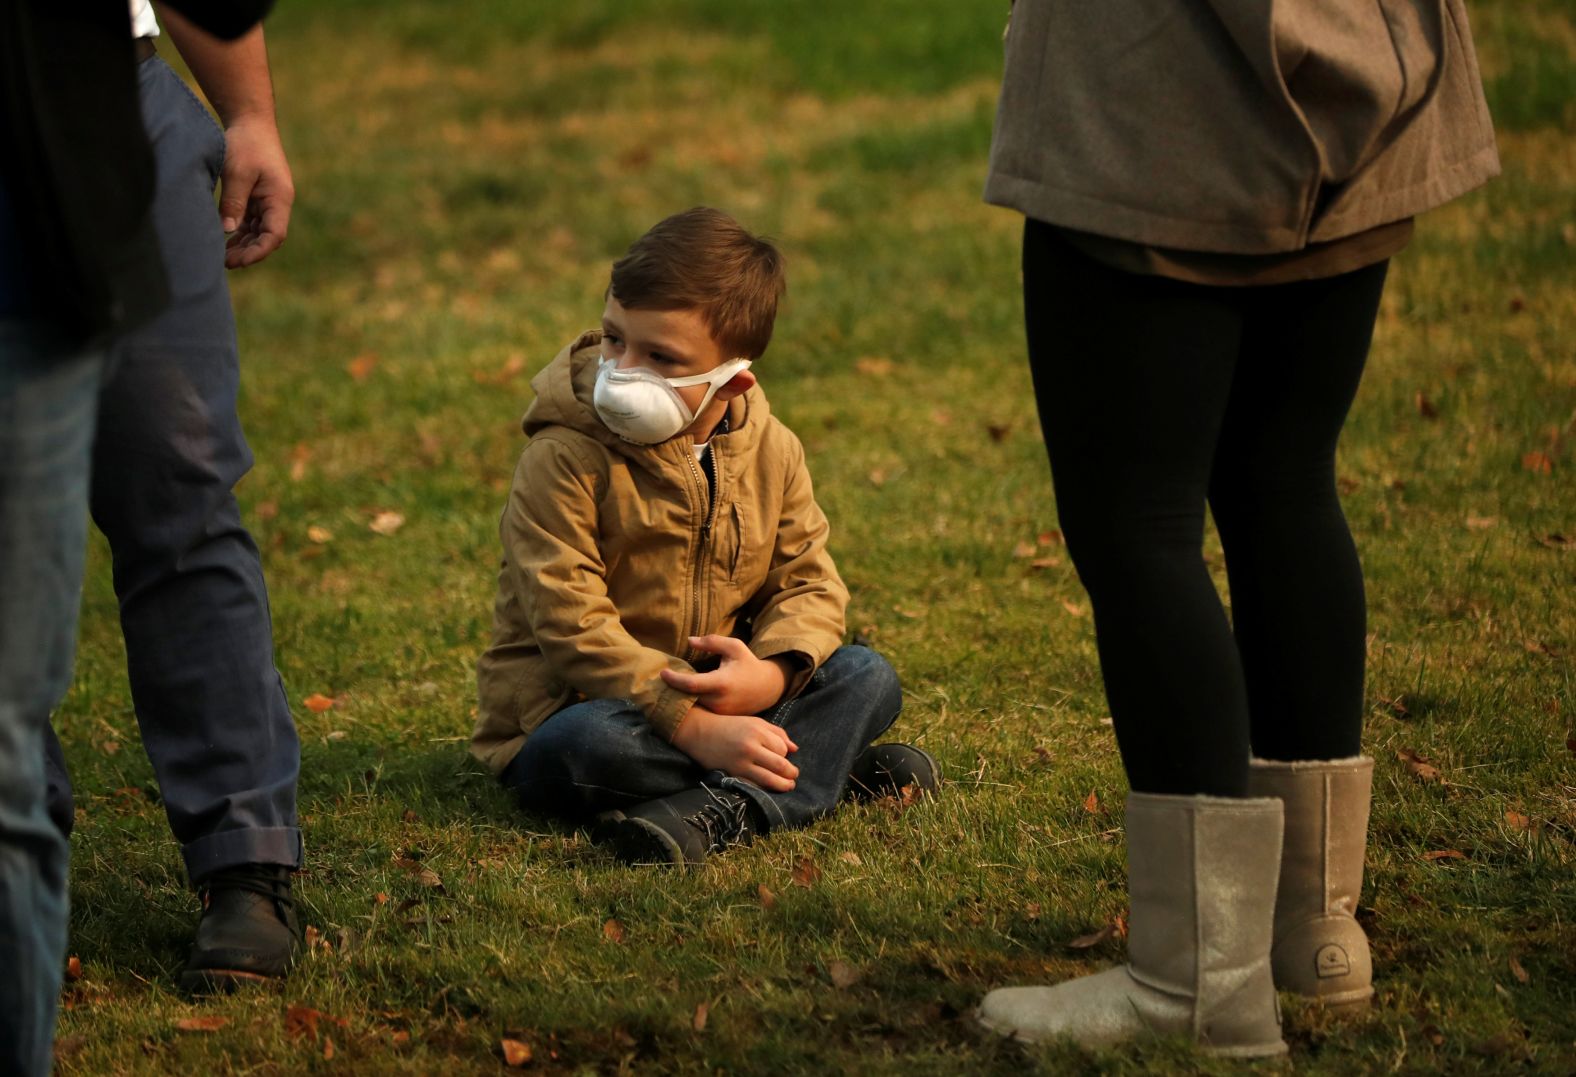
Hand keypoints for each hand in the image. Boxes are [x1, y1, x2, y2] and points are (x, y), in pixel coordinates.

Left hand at [218, 115, 293, 267]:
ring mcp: (267, 201)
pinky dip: (240, 233)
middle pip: (267, 237)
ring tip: (222, 257)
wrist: (250, 121)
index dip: (258, 251)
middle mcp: (277, 203)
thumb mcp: (238, 172)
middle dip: (249, 252)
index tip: (238, 261)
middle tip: (224, 263)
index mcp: (280, 198)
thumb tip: (227, 231)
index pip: (274, 234)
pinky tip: (225, 241)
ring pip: (258, 232)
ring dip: (243, 245)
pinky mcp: (256, 197)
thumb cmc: (247, 143)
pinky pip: (251, 222)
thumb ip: (233, 202)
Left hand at [660, 635, 790, 714]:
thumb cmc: (748, 664)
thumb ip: (712, 642)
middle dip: (674, 690)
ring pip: (693, 707)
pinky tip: (685, 696)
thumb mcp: (734, 647)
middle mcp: (719, 701)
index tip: (662, 672)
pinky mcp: (721, 720)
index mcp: (721, 682)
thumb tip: (690, 641)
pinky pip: (701, 713)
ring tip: (671, 688)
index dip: (673, 679)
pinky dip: (692, 704)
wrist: (767, 688)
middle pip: (687, 698)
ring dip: (681, 698)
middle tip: (661, 681)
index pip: (690, 684)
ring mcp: (720, 714)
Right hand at [670, 705, 798, 792]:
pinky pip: (754, 785)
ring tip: (788, 785)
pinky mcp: (732, 774)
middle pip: (781, 765)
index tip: (783, 757)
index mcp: (757, 731)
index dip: (786, 755)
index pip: (782, 749)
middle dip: (791, 773)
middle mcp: (750, 747)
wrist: (700, 732)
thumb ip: (777, 733)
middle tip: (793, 776)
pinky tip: (768, 787)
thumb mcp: (755, 722)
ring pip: (770, 779)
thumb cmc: (730, 726)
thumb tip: (795, 749)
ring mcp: (741, 763)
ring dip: (783, 785)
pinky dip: (764, 788)